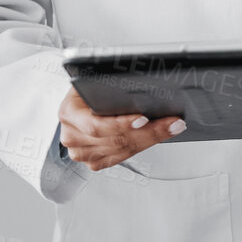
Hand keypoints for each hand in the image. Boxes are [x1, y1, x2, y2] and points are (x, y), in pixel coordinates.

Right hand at [57, 87, 184, 171]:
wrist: (78, 104)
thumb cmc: (88, 91)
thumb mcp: (94, 80)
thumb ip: (109, 84)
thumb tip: (139, 85)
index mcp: (69, 113)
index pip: (96, 125)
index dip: (121, 124)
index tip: (144, 118)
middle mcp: (72, 136)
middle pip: (115, 140)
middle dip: (149, 131)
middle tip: (172, 122)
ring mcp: (81, 152)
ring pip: (122, 150)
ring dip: (151, 139)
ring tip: (171, 127)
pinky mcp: (93, 161)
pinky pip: (121, 158)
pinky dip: (142, 147)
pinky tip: (157, 137)